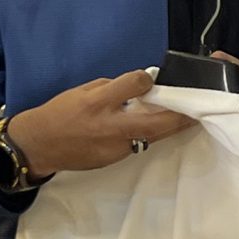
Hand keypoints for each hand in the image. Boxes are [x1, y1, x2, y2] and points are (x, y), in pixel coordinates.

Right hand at [8, 74, 195, 176]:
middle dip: (179, 116)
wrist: (40, 145)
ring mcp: (113, 146)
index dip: (146, 80)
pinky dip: (147, 135)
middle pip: (155, 121)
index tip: (151, 80)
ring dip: (170, 127)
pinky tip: (153, 129)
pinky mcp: (114, 159)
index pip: (134, 85)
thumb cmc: (60, 113)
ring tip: (186, 119)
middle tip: (197, 109)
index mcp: (98, 102)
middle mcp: (109, 125)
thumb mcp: (82, 91)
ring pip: (151, 136)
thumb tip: (137, 85)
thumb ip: (111, 88)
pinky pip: (137, 145)